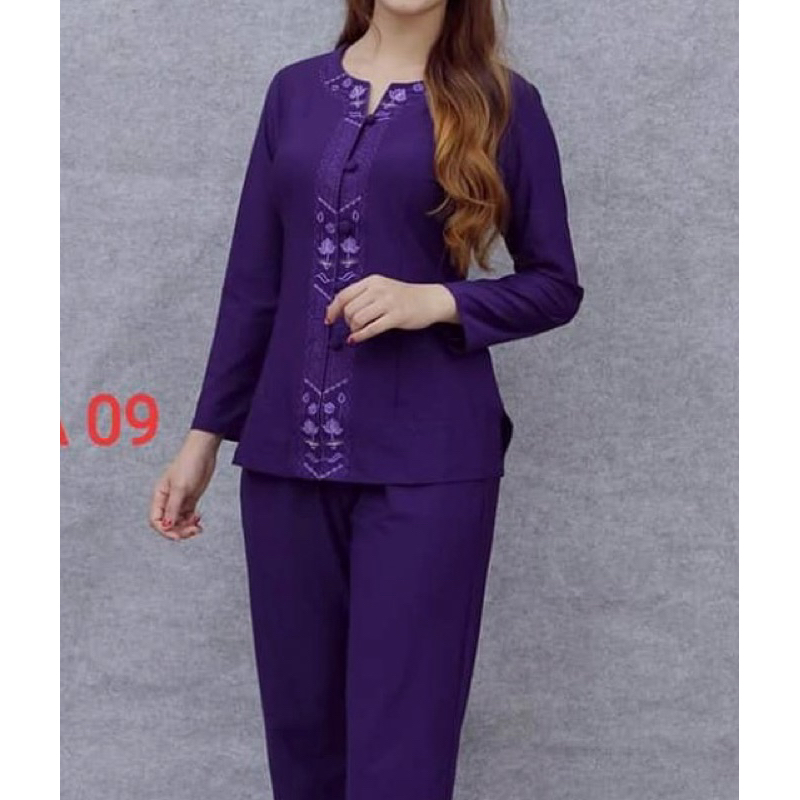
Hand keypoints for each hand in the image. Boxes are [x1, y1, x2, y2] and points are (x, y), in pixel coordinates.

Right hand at [148, 431, 219, 540]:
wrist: (203, 452)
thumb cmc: (188, 464)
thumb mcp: (180, 487)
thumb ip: (173, 508)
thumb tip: (167, 526)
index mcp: (159, 496)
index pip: (156, 520)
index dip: (164, 531)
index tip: (177, 536)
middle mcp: (167, 500)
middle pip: (168, 524)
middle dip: (179, 531)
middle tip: (192, 531)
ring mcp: (179, 500)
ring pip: (179, 521)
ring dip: (187, 527)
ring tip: (198, 527)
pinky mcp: (190, 499)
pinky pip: (188, 516)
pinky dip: (193, 522)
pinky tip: (199, 521)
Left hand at [324, 275, 458, 343]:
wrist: (430, 300)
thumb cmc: (403, 296)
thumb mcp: (382, 288)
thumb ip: (363, 295)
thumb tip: (338, 309)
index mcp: (372, 281)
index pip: (344, 294)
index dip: (333, 309)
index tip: (328, 320)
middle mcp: (378, 289)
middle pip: (349, 308)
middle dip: (346, 321)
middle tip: (352, 326)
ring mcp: (388, 303)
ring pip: (357, 318)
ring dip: (354, 329)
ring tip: (358, 331)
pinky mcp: (396, 317)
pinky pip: (371, 328)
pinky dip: (360, 336)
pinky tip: (356, 340)